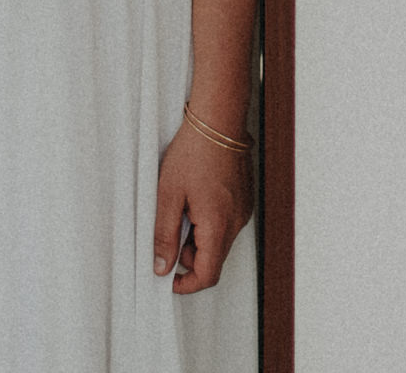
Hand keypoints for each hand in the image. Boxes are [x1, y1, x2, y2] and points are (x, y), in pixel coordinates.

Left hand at [152, 119, 253, 292]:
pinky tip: (196, 200)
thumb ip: (163, 235)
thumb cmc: (194, 151)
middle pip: (214, 260)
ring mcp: (243, 210)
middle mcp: (236, 221)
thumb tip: (161, 266)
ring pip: (219, 242)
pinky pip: (226, 224)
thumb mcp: (168, 195)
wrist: (218, 121)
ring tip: (181, 209)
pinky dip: (209, 223)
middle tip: (169, 231)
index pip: (208, 275)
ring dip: (198, 238)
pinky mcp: (244, 200)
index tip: (169, 279)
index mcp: (218, 225)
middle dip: (189, 256)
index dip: (187, 284)